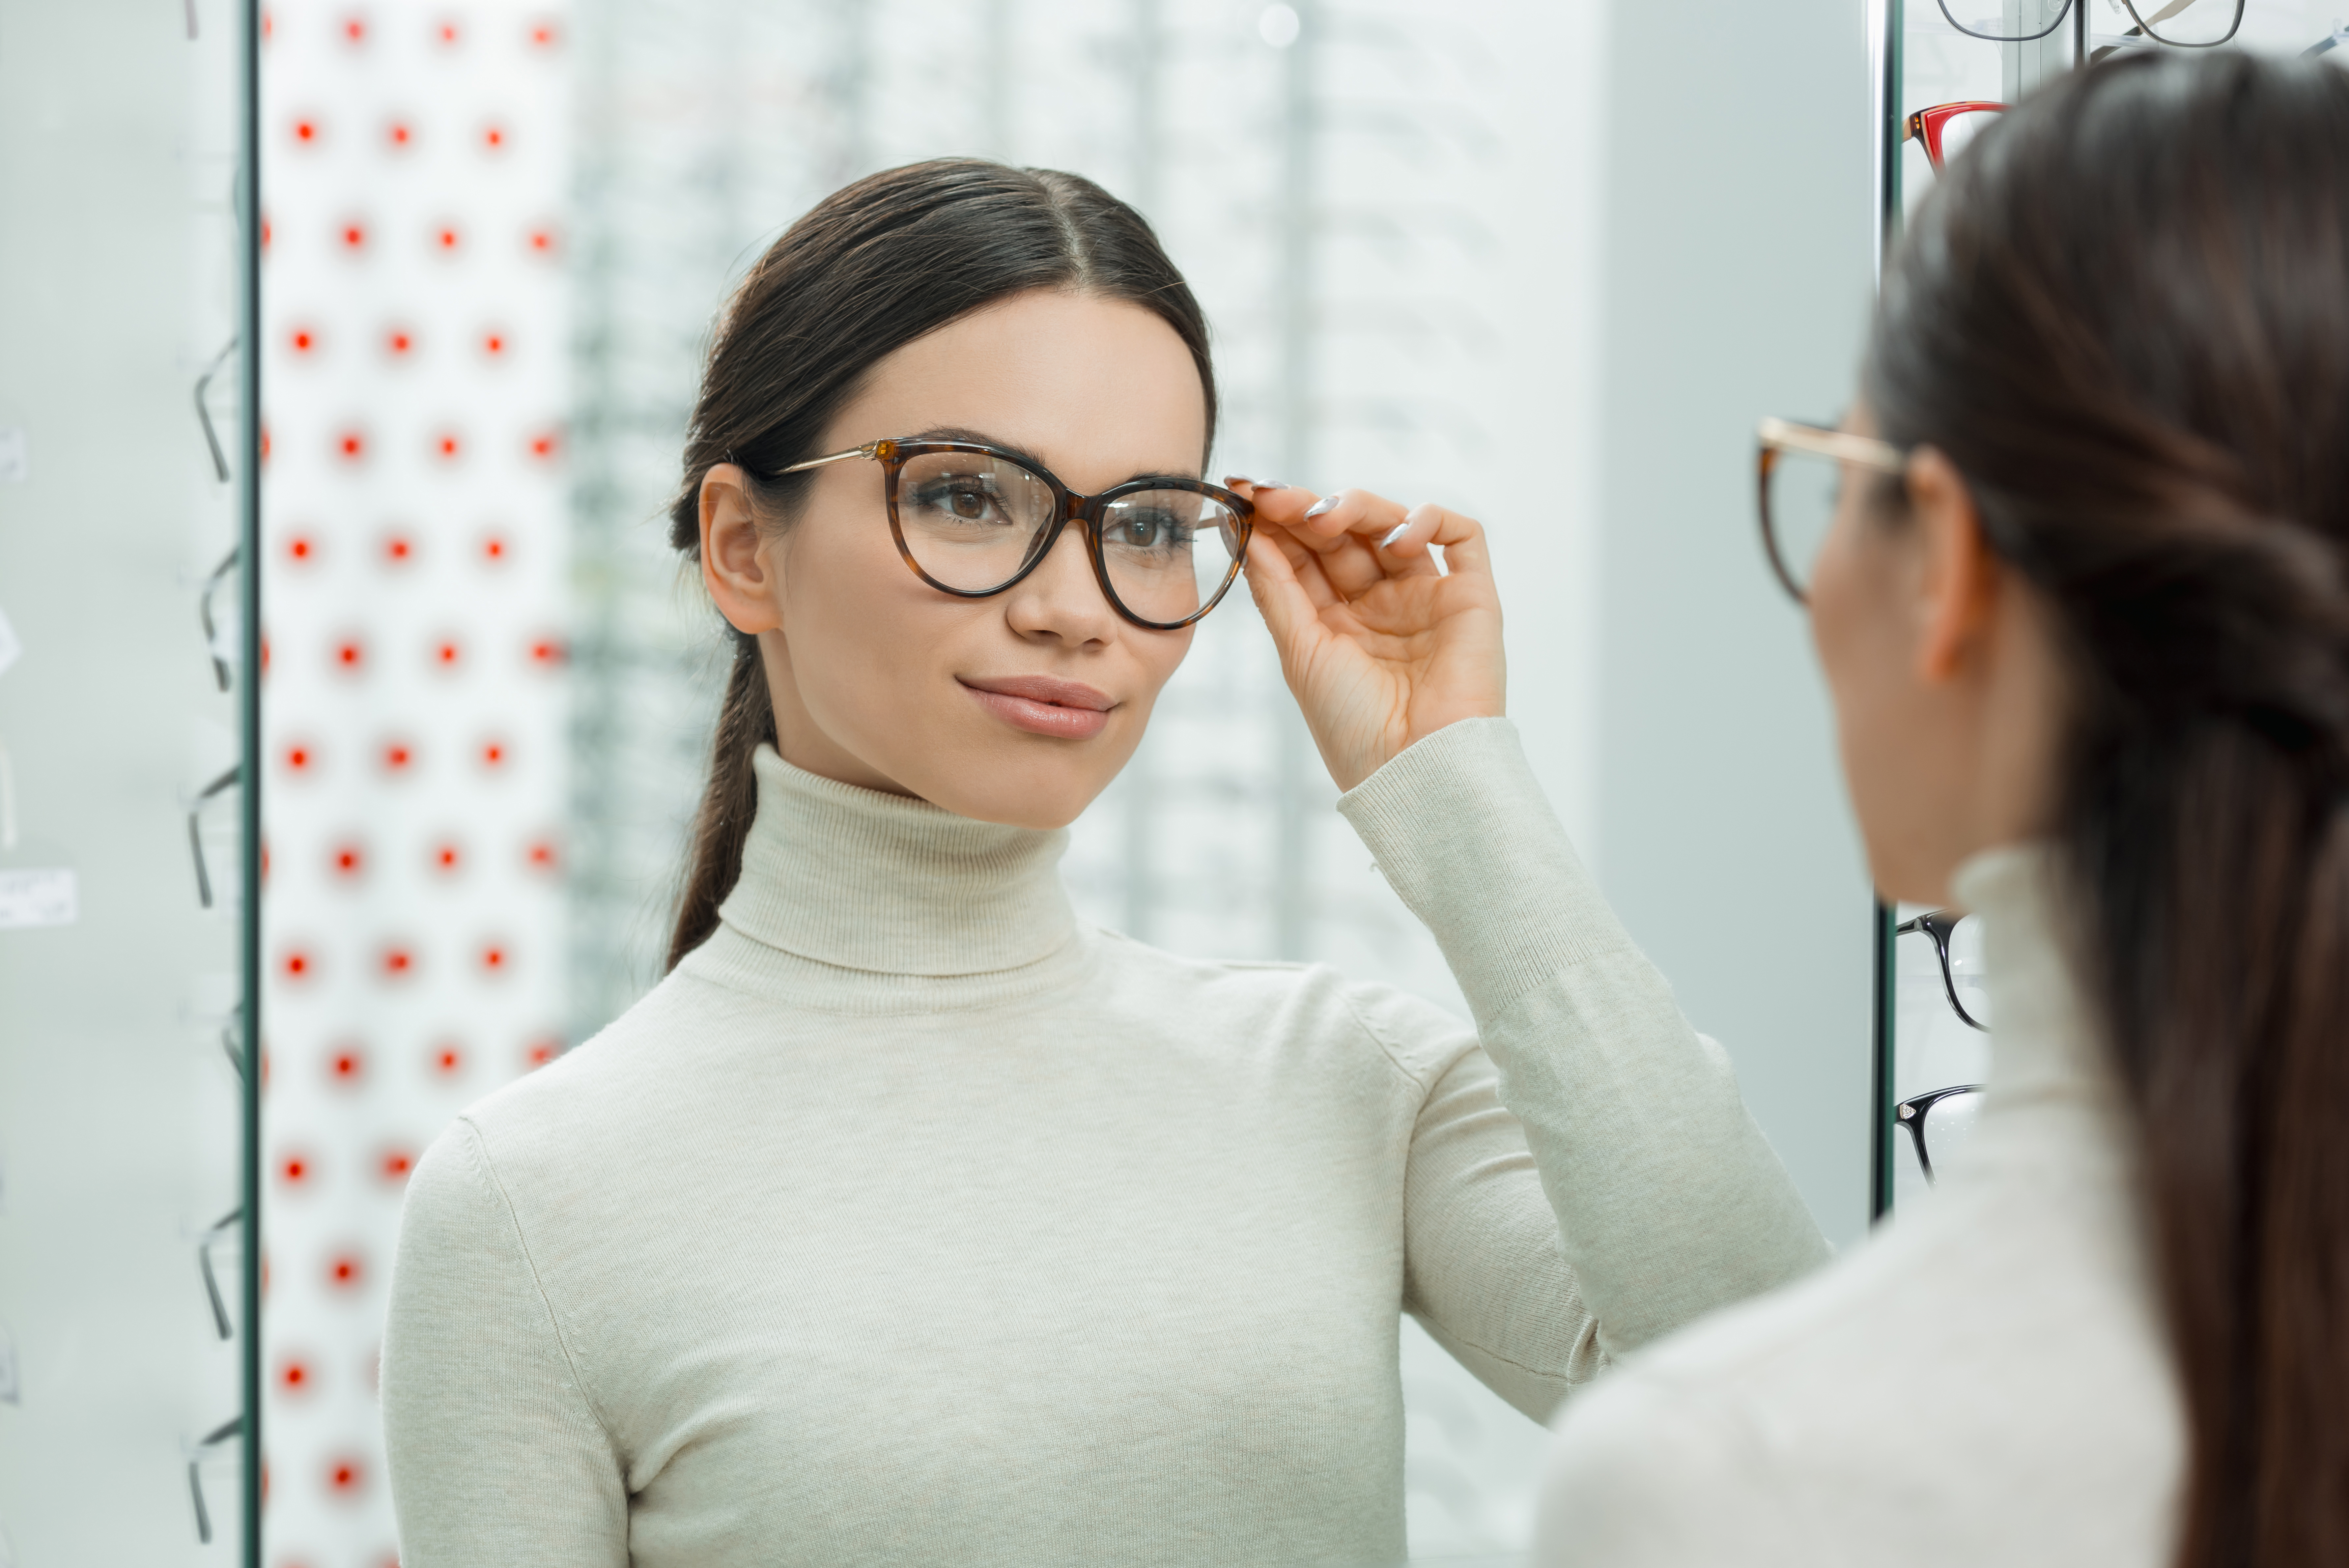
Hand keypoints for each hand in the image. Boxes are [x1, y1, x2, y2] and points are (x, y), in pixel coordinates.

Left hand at [1232, 481, 1504, 792]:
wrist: (1415, 768)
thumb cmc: (1353, 726)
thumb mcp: (1300, 652)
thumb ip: (1276, 590)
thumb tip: (1248, 534)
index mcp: (1336, 624)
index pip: (1305, 557)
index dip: (1277, 524)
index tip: (1245, 495)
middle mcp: (1381, 606)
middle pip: (1344, 536)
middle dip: (1308, 510)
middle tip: (1278, 498)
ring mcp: (1427, 598)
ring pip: (1393, 525)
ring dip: (1357, 508)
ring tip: (1326, 517)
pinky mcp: (1471, 597)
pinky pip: (1461, 537)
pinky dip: (1428, 520)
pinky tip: (1396, 538)